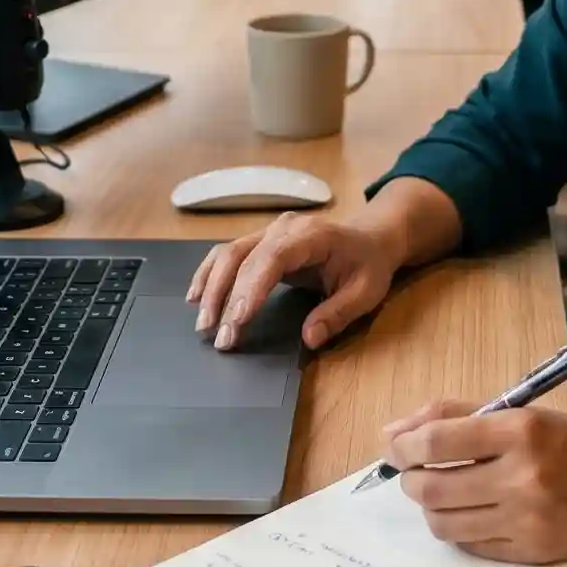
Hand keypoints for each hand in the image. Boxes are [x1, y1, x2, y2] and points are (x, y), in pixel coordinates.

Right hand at [188, 212, 403, 350]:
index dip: (252, 287)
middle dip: (226, 298)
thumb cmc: (368, 264)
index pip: (273, 258)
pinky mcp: (260, 241)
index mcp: (311, 236)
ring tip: (202, 323)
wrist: (370, 237)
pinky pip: (229, 254)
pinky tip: (196, 297)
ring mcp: (269, 231)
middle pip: (243, 257)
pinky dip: (210, 274)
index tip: (238, 319)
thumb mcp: (366, 292)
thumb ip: (338, 314)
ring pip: (229, 253)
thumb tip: (309, 338)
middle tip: (219, 337)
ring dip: (211, 287)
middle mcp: (283, 228)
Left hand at [383, 400, 566, 564]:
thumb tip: (392, 433)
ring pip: (443, 522)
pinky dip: (457, 528)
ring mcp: (526, 519)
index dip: (403, 446)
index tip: (394, 447)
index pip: (438, 442)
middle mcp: (523, 476)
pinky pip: (470, 545)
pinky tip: (468, 513)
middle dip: (409, 480)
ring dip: (429, 507)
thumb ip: (458, 416)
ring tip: (439, 493)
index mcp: (522, 430)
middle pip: (432, 487)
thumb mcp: (524, 414)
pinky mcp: (530, 552)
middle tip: (412, 473)